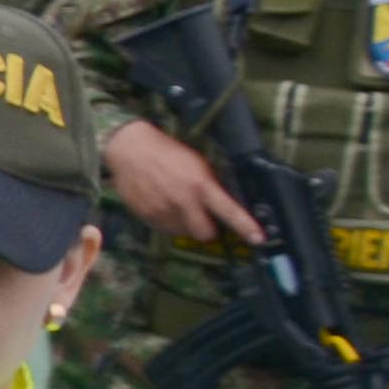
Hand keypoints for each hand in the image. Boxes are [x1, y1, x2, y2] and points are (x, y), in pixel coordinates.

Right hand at [100, 121, 264, 248]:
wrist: (130, 149)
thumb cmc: (167, 152)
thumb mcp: (197, 163)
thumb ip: (210, 185)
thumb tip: (223, 202)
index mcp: (200, 186)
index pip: (229, 212)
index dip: (246, 227)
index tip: (258, 238)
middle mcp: (183, 202)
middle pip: (205, 234)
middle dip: (208, 228)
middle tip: (204, 217)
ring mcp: (163, 212)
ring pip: (183, 232)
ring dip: (186, 224)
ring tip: (177, 204)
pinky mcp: (146, 216)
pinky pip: (164, 228)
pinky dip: (167, 221)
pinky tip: (163, 204)